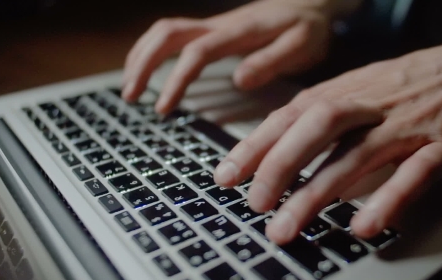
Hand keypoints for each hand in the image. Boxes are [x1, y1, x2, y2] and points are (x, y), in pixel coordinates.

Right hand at [121, 0, 360, 112]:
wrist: (311, 2)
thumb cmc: (308, 27)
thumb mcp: (302, 46)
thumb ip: (272, 61)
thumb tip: (239, 79)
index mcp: (239, 32)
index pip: (197, 51)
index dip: (176, 79)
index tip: (163, 107)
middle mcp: (220, 25)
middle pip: (168, 34)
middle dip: (143, 63)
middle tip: (130, 96)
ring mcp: (214, 26)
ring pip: (165, 31)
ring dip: (141, 56)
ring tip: (130, 88)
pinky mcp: (213, 31)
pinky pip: (174, 35)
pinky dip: (153, 51)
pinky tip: (148, 70)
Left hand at [213, 36, 441, 244]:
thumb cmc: (408, 84)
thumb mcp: (358, 88)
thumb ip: (319, 116)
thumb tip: (273, 152)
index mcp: (344, 90)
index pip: (289, 115)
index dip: (254, 145)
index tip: (224, 175)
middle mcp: (370, 104)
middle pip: (317, 128)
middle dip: (278, 166)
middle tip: (254, 204)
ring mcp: (406, 123)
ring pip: (357, 155)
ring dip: (317, 194)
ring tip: (288, 227)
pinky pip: (415, 173)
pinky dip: (388, 199)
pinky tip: (363, 227)